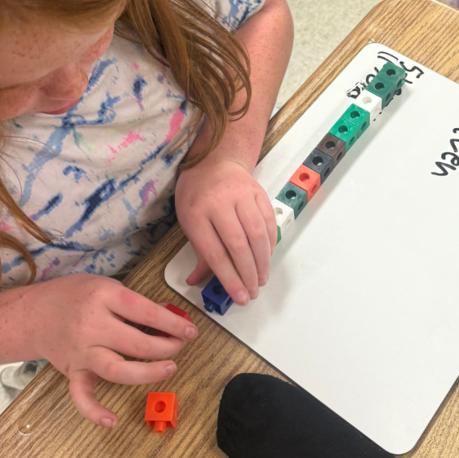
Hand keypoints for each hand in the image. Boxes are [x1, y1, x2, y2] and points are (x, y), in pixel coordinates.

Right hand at [26, 275, 197, 427]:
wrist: (32, 313)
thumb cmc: (73, 296)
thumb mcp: (106, 285)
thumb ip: (136, 302)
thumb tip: (170, 316)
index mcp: (103, 298)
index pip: (144, 312)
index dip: (172, 323)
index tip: (190, 330)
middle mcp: (91, 326)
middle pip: (136, 343)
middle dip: (166, 347)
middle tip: (180, 346)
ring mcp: (81, 352)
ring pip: (117, 369)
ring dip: (147, 373)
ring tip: (169, 369)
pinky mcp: (73, 371)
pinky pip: (81, 396)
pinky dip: (93, 412)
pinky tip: (111, 421)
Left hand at [175, 154, 276, 303]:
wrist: (215, 160)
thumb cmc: (197, 195)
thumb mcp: (188, 222)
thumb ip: (198, 253)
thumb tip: (197, 281)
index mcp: (196, 214)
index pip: (215, 253)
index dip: (229, 278)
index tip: (239, 297)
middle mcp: (219, 203)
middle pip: (239, 246)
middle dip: (248, 274)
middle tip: (253, 292)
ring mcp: (241, 196)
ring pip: (257, 235)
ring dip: (263, 262)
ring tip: (261, 280)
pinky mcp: (259, 193)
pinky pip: (268, 223)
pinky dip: (270, 245)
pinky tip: (267, 259)